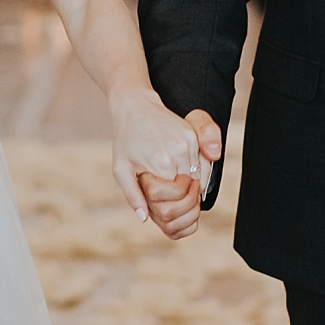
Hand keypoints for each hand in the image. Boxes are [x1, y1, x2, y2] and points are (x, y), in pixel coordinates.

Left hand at [136, 108, 222, 240]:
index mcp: (160, 163)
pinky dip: (196, 177)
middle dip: (179, 203)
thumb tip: (144, 218)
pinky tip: (181, 178)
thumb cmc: (126, 140)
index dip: (167, 208)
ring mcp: (189, 143)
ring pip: (199, 181)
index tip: (157, 206)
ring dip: (188, 191)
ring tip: (171, 189)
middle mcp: (179, 152)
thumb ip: (133, 196)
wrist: (135, 106)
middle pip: (189, 193)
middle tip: (167, 203)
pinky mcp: (194, 137)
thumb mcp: (121, 169)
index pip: (174, 199)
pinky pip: (203, 166)